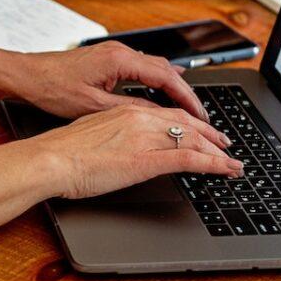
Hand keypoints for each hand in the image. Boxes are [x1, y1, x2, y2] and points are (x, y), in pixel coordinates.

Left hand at [1, 40, 208, 121]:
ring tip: (185, 109)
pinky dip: (154, 82)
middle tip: (199, 116)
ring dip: (170, 87)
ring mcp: (113, 53)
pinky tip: (159, 94)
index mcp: (120, 60)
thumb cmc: (51, 88)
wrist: (25, 75)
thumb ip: (129, 110)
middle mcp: (120, 51)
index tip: (200, 115)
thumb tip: (157, 117)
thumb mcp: (93, 107)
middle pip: (166, 70)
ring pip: (154, 68)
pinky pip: (140, 68)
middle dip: (184, 93)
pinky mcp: (106, 59)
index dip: (187, 98)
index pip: (167, 77)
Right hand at [27, 104, 242, 199]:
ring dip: (218, 151)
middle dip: (210, 135)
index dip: (189, 123)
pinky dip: (214, 164)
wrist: (49, 159)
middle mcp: (139, 118)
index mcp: (124, 112)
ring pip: (194, 139)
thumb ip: (110, 136)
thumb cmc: (60, 152)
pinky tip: (226, 169)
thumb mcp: (90, 136)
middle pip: (186, 123)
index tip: (200, 132)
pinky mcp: (147, 159)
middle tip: (225, 145)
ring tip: (232, 161)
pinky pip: (190, 159)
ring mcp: (145, 138)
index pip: (166, 114)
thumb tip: (118, 147)